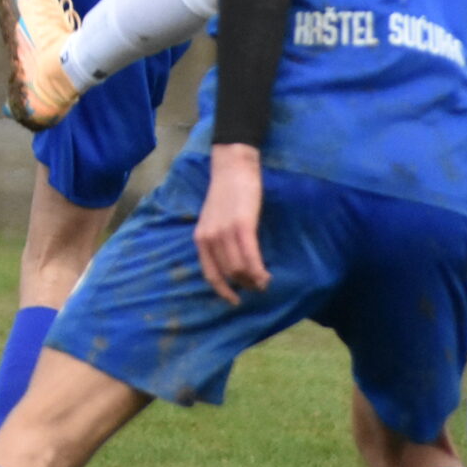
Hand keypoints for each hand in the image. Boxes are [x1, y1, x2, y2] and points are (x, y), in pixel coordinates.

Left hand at [194, 143, 271, 303]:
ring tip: (264, 281)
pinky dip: (258, 271)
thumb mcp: (215, 219)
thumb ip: (218, 239)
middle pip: (227, 274)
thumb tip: (233, 262)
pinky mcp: (242, 226)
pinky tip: (265, 275)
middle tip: (258, 287)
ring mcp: (224, 233)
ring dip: (253, 280)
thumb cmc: (227, 192)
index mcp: (200, 237)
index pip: (209, 273)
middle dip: (244, 285)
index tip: (234, 300)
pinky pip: (250, 257)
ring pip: (239, 269)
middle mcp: (209, 238)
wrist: (233, 166)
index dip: (222, 290)